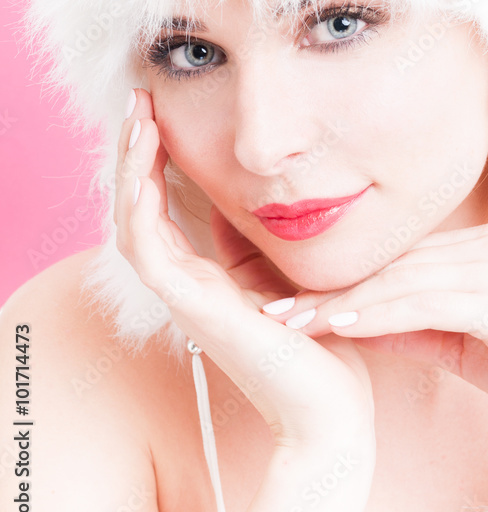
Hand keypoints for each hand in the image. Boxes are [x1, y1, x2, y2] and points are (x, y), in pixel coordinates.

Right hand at [114, 88, 375, 447]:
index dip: (154, 159)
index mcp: (206, 276)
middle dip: (135, 152)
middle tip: (137, 101)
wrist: (333, 410)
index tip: (159, 111)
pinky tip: (143, 172)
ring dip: (130, 170)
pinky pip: (149, 253)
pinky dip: (140, 210)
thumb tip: (242, 198)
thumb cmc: (319, 346)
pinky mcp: (194, 309)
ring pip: (133, 225)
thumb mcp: (283, 276)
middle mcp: (187, 285)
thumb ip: (254, 242)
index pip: (161, 208)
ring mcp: (185, 299)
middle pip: (139, 209)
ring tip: (137, 119)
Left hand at [260, 220, 487, 451]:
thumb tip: (351, 321)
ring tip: (296, 322)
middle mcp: (485, 244)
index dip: (344, 282)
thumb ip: (409, 326)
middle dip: (331, 291)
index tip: (293, 300)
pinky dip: (380, 313)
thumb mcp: (457, 342)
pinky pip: (425, 301)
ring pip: (401, 280)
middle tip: (277, 309)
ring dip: (344, 303)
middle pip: (392, 266)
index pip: (396, 262)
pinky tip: (343, 326)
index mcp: (476, 246)